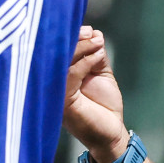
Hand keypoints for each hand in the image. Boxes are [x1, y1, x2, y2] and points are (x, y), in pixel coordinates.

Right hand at [64, 27, 128, 162]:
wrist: (111, 133)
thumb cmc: (104, 106)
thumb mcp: (101, 73)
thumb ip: (95, 54)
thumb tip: (94, 33)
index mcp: (58, 77)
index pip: (56, 51)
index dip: (69, 36)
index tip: (87, 29)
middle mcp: (52, 84)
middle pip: (55, 54)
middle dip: (74, 39)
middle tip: (91, 33)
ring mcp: (55, 93)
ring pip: (61, 62)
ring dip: (82, 47)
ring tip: (98, 42)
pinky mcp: (63, 102)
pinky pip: (70, 76)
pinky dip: (85, 62)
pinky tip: (97, 56)